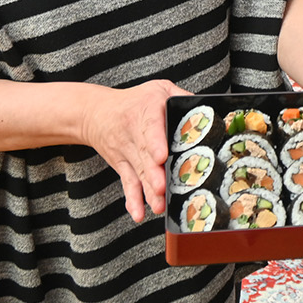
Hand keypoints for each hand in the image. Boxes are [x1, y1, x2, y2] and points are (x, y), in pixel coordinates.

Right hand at [79, 79, 189, 223]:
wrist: (95, 113)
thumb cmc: (133, 101)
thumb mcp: (158, 89)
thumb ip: (181, 97)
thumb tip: (207, 108)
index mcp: (147, 112)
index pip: (150, 128)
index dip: (155, 142)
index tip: (161, 156)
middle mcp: (135, 134)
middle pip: (145, 156)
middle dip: (154, 174)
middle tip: (163, 188)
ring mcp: (128, 153)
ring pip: (138, 173)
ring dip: (148, 192)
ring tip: (159, 205)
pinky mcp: (123, 166)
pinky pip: (127, 184)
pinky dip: (133, 200)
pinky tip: (139, 213)